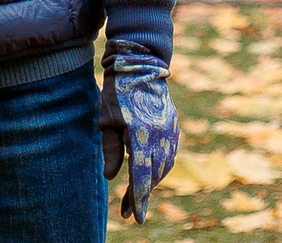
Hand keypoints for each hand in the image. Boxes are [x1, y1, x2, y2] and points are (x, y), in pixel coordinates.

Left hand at [98, 41, 178, 220]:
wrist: (140, 63)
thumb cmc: (117, 91)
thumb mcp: (107, 119)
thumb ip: (111, 149)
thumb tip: (111, 177)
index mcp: (141, 135)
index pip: (141, 176)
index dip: (138, 199)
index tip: (136, 218)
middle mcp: (160, 135)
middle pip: (154, 175)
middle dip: (143, 195)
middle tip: (130, 211)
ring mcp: (170, 130)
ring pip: (165, 166)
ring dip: (153, 182)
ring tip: (138, 194)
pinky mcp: (174, 124)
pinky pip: (171, 153)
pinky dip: (162, 167)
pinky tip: (152, 173)